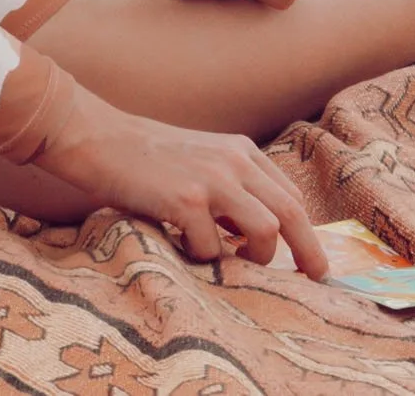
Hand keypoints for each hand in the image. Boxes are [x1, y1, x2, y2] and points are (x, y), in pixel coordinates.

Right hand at [45, 86, 326, 276]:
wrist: (98, 138)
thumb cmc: (144, 159)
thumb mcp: (200, 160)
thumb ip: (229, 186)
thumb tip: (254, 234)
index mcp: (242, 152)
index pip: (289, 195)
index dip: (305, 229)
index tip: (311, 256)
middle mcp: (235, 162)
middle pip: (291, 212)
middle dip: (308, 249)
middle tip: (316, 276)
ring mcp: (212, 180)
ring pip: (266, 230)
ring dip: (255, 257)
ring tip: (233, 262)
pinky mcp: (185, 199)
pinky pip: (212, 246)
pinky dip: (202, 257)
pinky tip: (183, 249)